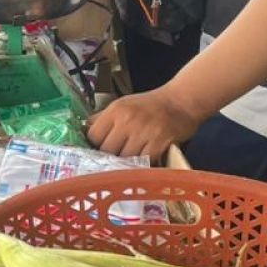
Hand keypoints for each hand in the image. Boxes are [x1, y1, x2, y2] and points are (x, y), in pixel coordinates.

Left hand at [88, 88, 202, 161]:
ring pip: (124, 159)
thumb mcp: (124, 104)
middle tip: (117, 159)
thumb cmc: (151, 105)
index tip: (101, 150)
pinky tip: (144, 163)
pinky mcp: (158, 143)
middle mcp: (127, 120)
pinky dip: (143, 166)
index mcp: (115, 110)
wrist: (182, 101)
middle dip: (110, 157)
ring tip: (130, 162)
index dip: (95, 146)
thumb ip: (104, 118)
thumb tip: (84, 132)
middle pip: (107, 150)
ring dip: (126, 164)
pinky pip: (143, 162)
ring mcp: (143, 132)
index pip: (93, 136)